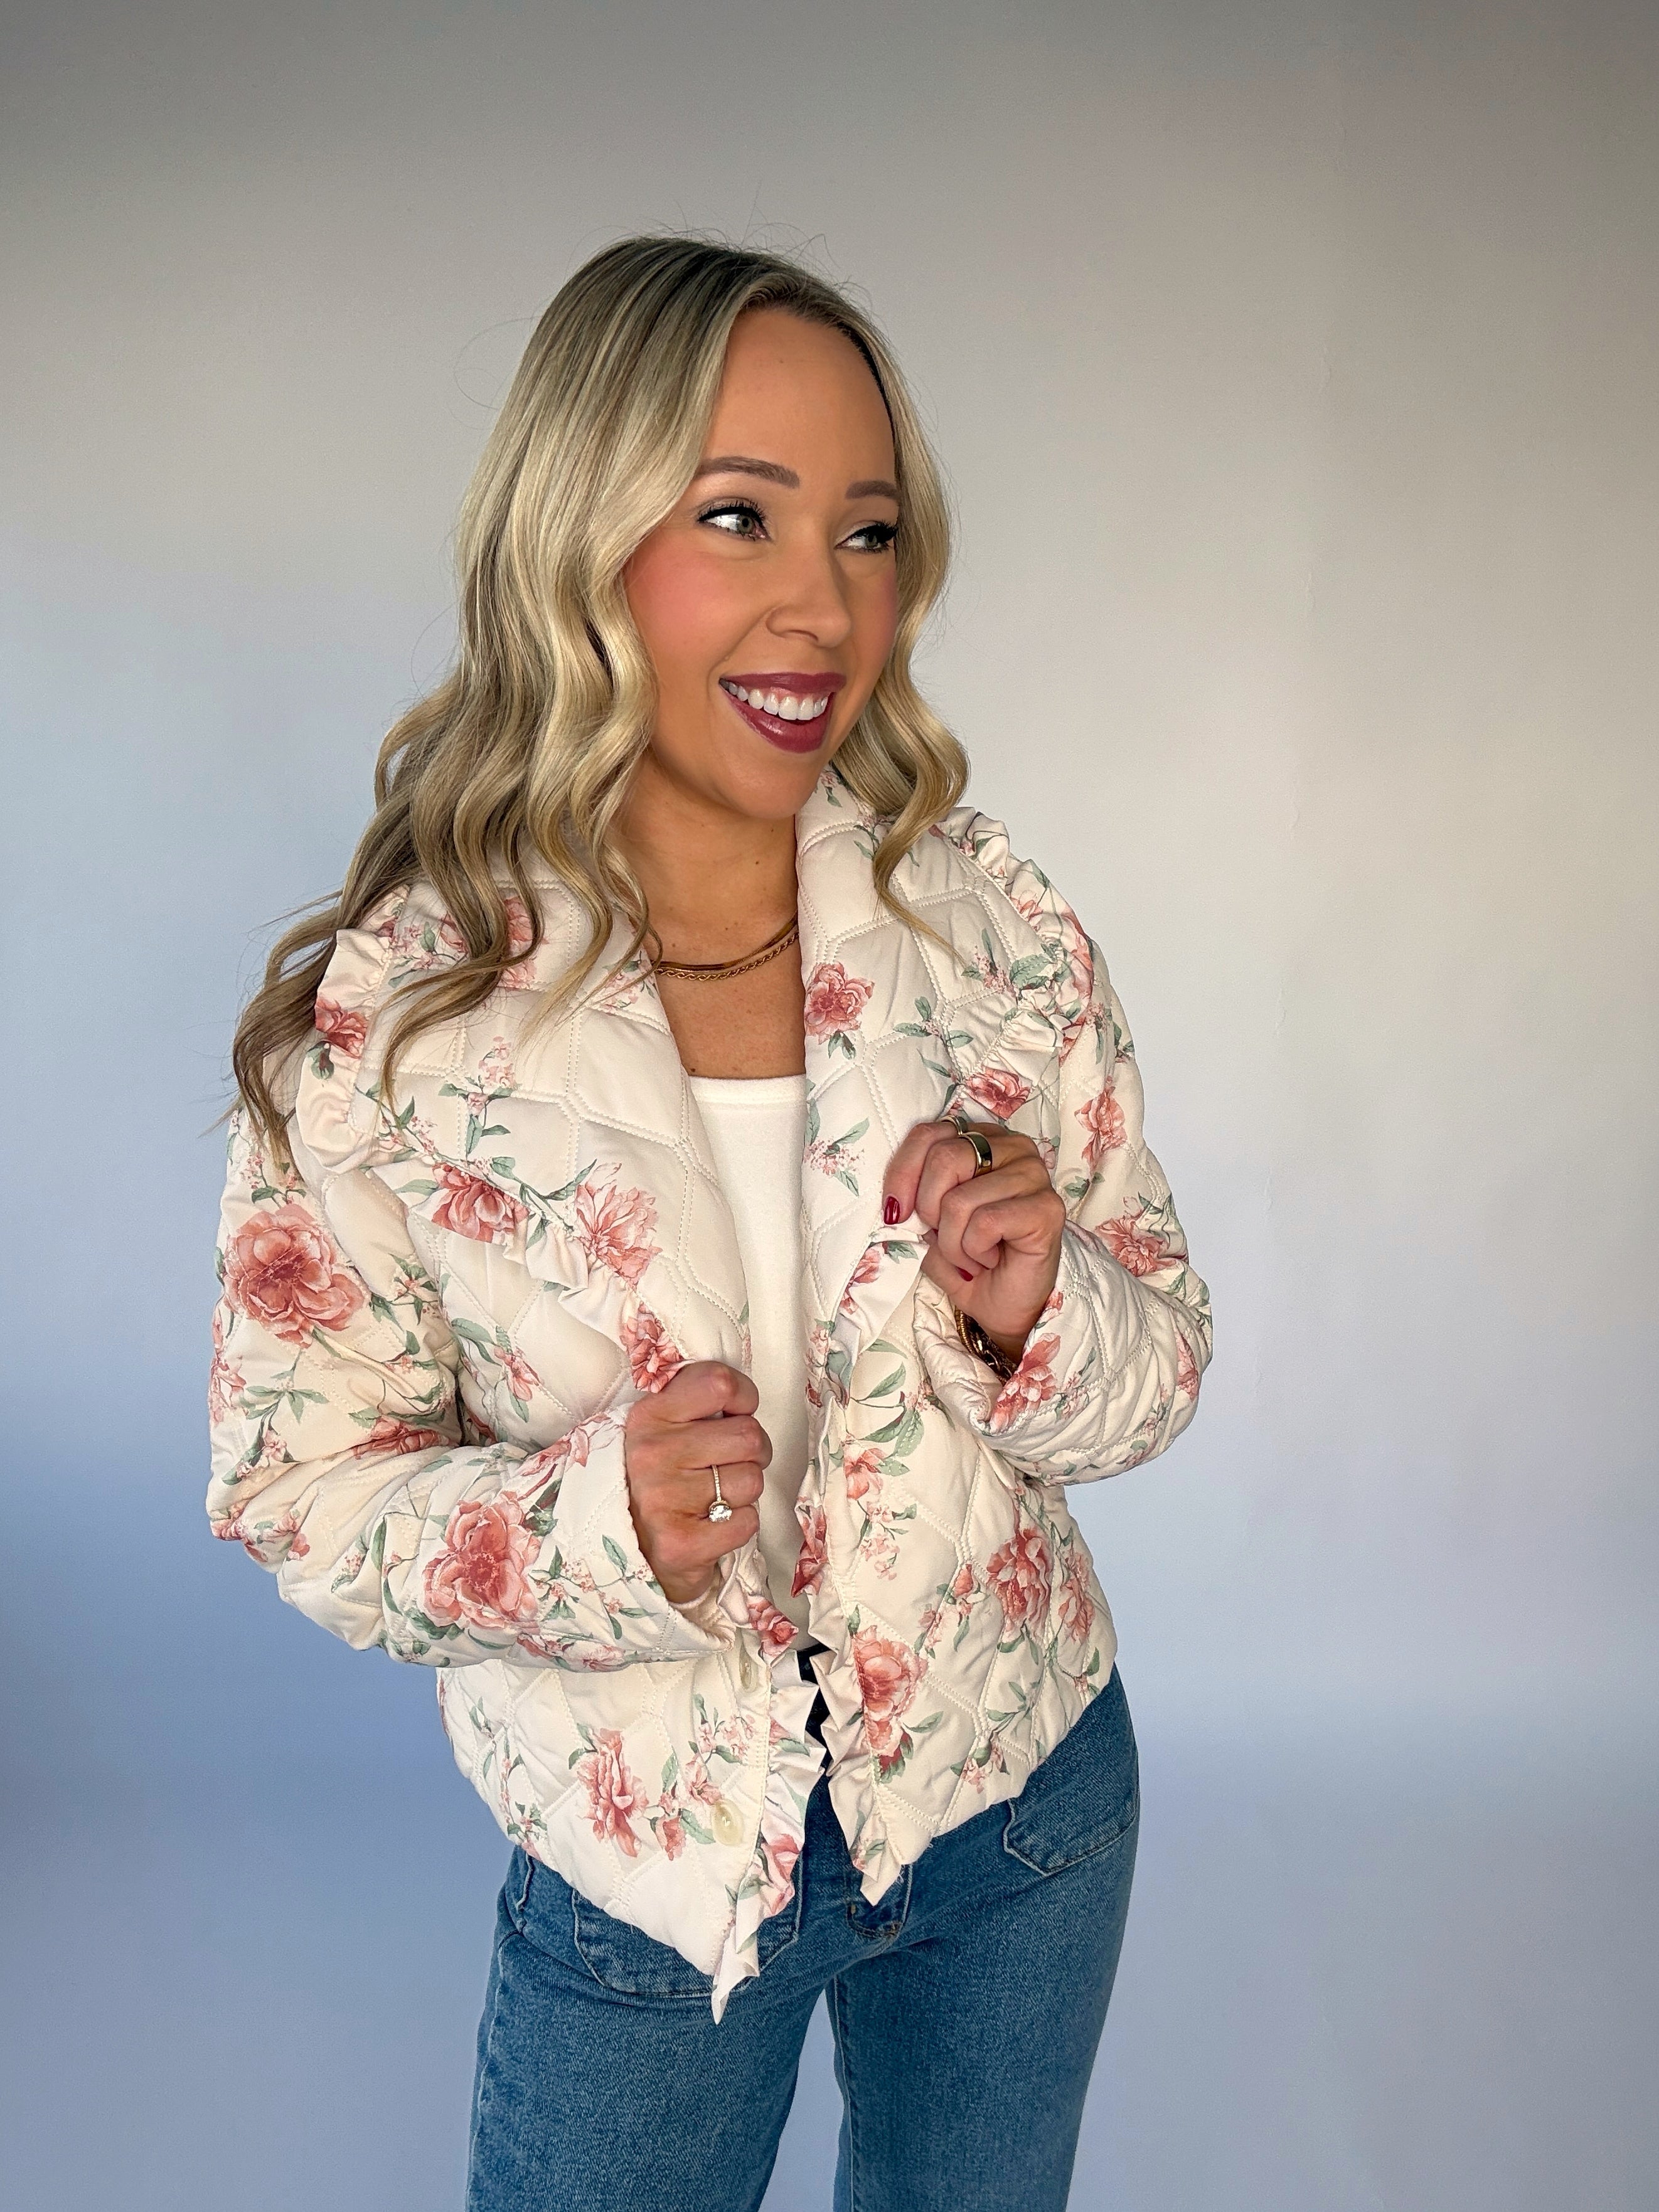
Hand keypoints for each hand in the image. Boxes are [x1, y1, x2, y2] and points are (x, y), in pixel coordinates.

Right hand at [623, 1360, 768, 1604]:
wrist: (630, 1552)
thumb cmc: (658, 1482)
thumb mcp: (660, 1429)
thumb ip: (694, 1403)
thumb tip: (742, 1396)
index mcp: (648, 1417)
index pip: (718, 1382)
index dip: (743, 1398)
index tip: (734, 1415)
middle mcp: (651, 1454)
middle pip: (748, 1435)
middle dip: (751, 1453)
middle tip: (728, 1465)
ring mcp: (663, 1500)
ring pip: (752, 1480)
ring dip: (743, 1493)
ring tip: (714, 1497)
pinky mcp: (680, 1544)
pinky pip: (747, 1521)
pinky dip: (739, 1525)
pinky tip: (712, 1524)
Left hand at [882, 1117, 1064, 1360]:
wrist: (1006, 1306)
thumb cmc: (970, 1260)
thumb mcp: (931, 1222)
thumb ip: (916, 1196)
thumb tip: (895, 1200)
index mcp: (983, 1141)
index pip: (929, 1134)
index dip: (903, 1173)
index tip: (895, 1212)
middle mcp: (1013, 1148)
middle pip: (944, 1159)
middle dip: (929, 1211)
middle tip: (944, 1238)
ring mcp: (1034, 1175)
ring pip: (960, 1199)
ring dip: (952, 1242)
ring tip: (971, 1255)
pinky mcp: (1047, 1208)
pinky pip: (985, 1222)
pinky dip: (975, 1251)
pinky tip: (990, 1259)